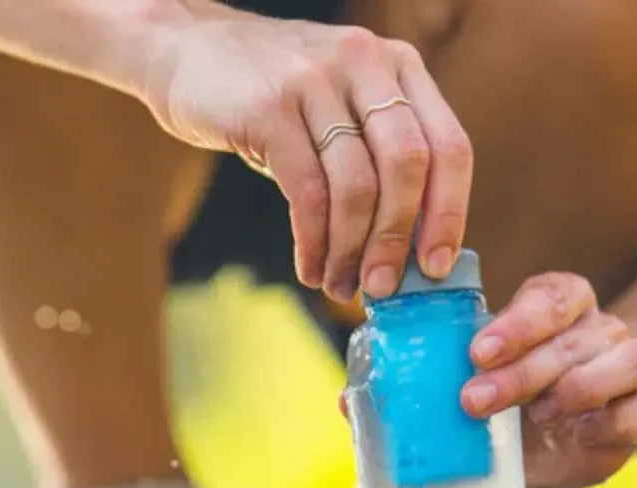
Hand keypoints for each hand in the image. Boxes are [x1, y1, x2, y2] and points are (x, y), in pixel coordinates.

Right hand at [142, 1, 472, 301]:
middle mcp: (365, 63)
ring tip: (339, 287)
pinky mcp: (270, 107)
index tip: (435, 267)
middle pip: (407, 168)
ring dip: (350, 252)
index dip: (450, 215)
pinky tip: (310, 268)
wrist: (186, 51)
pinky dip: (313, 243)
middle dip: (397, 240)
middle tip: (383, 288)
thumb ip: (381, 162)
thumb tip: (411, 255)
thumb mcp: (343, 112)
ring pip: (356, 187)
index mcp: (399, 67)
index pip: (449, 147)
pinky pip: (307, 194)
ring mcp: (316, 79)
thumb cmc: (278, 102)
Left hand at [461, 273, 636, 487]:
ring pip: (630, 360)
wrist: (537, 455)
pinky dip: (616, 421)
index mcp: (562, 307)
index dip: (519, 323)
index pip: (554, 296)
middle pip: (575, 338)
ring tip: (538, 415)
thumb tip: (414, 364)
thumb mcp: (482, 379)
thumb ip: (465, 364)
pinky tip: (581, 432)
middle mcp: (601, 330)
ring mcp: (631, 368)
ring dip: (578, 389)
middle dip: (522, 372)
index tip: (478, 353)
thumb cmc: (507, 405)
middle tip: (476, 400)